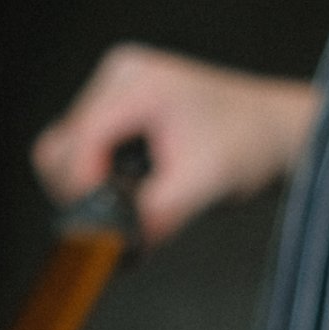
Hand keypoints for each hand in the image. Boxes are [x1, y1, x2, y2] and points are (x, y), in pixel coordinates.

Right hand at [33, 45, 318, 244]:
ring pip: (62, 159)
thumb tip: (116, 249)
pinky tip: (134, 193)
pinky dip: (97, 188)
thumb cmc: (248, 142)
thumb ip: (156, 214)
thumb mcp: (204, 183)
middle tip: (125, 218)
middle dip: (83, 195)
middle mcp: (115, 81)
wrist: (270, 131)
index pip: (77, 144)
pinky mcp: (112, 117)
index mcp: (134, 83)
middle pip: (58, 151)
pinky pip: (79, 160)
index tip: (107, 229)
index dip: (83, 193)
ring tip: (137, 203)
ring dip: (89, 193)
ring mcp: (111, 96)